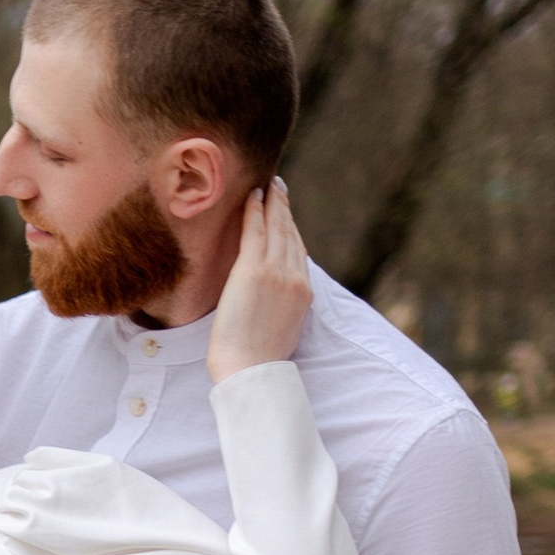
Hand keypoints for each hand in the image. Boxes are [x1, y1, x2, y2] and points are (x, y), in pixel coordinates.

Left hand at [207, 177, 311, 379]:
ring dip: (272, 203)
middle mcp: (295, 278)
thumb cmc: (257, 360)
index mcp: (303, 294)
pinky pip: (256, 231)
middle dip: (285, 209)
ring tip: (268, 185)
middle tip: (279, 187)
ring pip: (277, 228)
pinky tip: (253, 195)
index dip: (292, 230)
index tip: (286, 214)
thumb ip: (283, 309)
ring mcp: (276, 272)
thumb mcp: (281, 331)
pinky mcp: (254, 270)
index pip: (298, 253)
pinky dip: (255, 210)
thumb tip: (274, 304)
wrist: (250, 369)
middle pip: (291, 234)